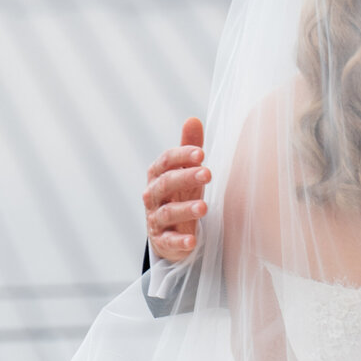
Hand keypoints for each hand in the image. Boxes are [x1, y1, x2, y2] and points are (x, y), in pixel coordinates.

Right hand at [144, 117, 209, 262]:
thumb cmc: (179, 196)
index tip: (201, 153)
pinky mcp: (162, 241)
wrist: (168, 232)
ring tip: (204, 207)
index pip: (165, 162)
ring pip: (167, 213)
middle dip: (185, 178)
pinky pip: (169, 241)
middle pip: (166, 184)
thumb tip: (193, 119)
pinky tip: (192, 241)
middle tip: (208, 173)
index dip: (181, 156)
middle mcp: (152, 196)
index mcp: (158, 176)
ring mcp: (156, 219)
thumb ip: (188, 148)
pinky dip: (179, 241)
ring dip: (185, 209)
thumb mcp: (185, 172)